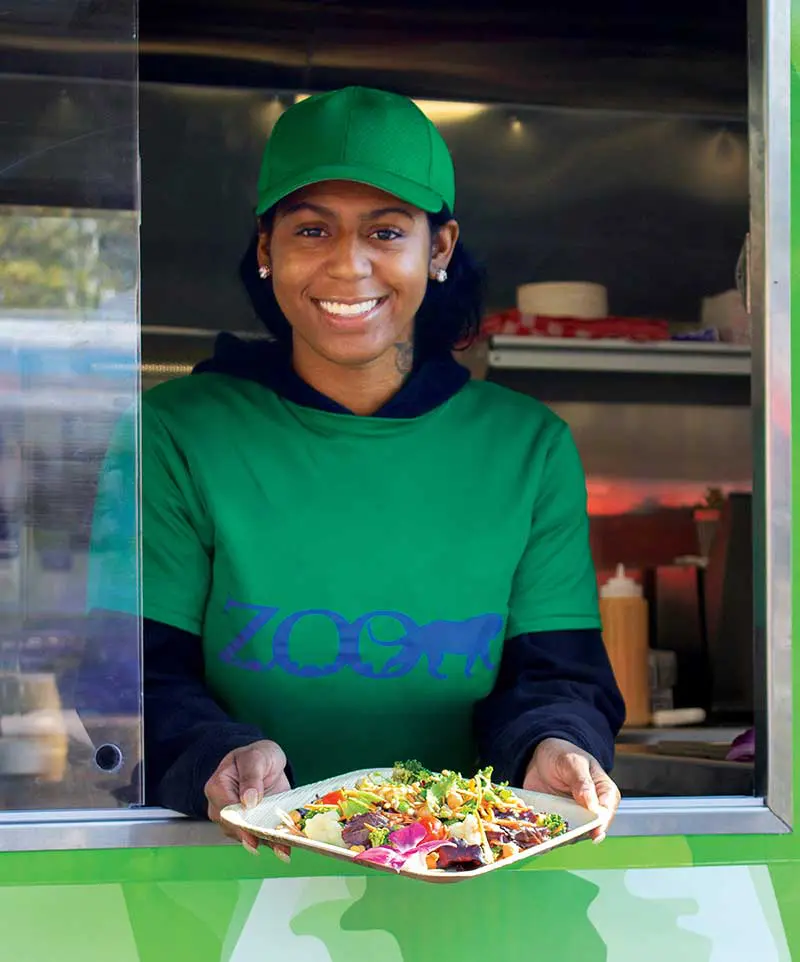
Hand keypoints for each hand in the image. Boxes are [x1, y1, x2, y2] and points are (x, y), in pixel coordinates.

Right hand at [205, 739, 291, 859]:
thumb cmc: (256, 756)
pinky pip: (260, 838)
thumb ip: (251, 774)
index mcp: (218, 787)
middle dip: (255, 837)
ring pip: (248, 836)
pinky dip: (273, 844)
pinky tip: (285, 849)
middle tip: (275, 843)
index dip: (240, 824)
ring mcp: (237, 820)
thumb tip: (248, 800)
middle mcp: (222, 808)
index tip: (253, 834)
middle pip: (235, 828)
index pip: (226, 810)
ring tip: (284, 846)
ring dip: (266, 842)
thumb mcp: (255, 756)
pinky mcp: (252, 825)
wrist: (265, 762)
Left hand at [522, 737, 620, 842]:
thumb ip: (583, 782)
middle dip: (579, 834)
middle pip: (590, 828)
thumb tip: (592, 805)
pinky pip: (555, 834)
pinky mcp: (557, 822)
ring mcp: (574, 818)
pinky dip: (547, 837)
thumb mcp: (573, 762)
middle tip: (566, 835)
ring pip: (572, 835)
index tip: (594, 831)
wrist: (539, 757)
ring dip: (562, 838)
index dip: (601, 823)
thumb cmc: (562, 755)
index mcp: (603, 792)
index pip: (607, 811)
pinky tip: (539, 839)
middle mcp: (591, 809)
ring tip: (549, 839)